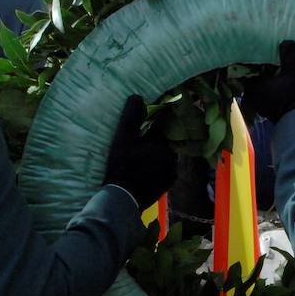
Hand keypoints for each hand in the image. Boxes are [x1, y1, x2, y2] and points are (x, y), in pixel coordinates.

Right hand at [104, 95, 176, 210]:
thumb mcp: (123, 139)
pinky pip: (161, 172)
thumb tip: (137, 96)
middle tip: (133, 148)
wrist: (122, 199)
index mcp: (164, 146)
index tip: (136, 134)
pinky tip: (140, 172)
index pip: (158, 131)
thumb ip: (131, 117)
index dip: (146, 130)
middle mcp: (173, 159)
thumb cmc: (122, 167)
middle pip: (160, 145)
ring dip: (151, 157)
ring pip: (161, 159)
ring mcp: (171, 175)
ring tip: (135, 161)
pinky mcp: (166, 187)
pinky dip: (153, 170)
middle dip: (149, 144)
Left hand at [242, 40, 294, 122]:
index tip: (254, 50)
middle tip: (263, 56)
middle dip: (257, 69)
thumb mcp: (292, 73)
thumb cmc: (292, 96)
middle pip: (250, 78)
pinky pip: (263, 94)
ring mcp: (257, 104)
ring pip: (257, 86)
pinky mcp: (266, 110)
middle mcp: (251, 95)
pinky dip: (268, 87)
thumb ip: (288, 57)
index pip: (244, 69)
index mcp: (252, 85)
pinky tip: (275, 81)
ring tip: (270, 67)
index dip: (249, 60)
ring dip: (263, 78)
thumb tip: (287, 41)